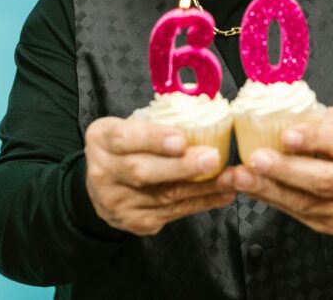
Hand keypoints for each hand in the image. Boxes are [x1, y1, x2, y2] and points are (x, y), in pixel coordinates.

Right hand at [84, 116, 235, 235]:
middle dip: (182, 166)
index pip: (124, 139)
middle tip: (212, 158)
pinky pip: (173, 212)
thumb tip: (202, 111)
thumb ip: (157, 121)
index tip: (181, 139)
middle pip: (142, 172)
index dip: (154, 139)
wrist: (101, 187)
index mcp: (101, 140)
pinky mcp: (135, 222)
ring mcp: (118, 202)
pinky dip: (202, 202)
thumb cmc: (125, 148)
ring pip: (165, 196)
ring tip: (230, 177)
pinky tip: (222, 193)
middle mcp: (103, 173)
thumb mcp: (129, 126)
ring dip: (202, 187)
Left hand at [223, 107, 332, 235]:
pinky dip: (271, 199)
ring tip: (242, 176)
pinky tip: (253, 188)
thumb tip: (279, 112)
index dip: (314, 139)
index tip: (287, 135)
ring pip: (306, 201)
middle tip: (256, 159)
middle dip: (285, 169)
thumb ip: (321, 121)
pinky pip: (297, 213)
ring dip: (269, 188)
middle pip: (324, 179)